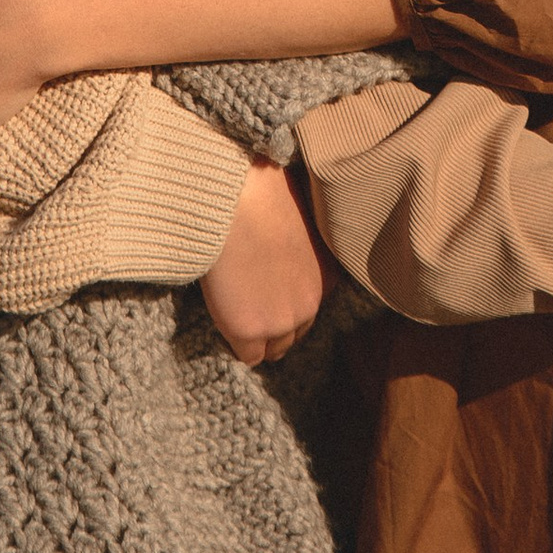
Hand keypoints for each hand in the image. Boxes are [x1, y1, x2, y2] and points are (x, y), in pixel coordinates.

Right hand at [201, 161, 330, 364]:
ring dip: (257, 337)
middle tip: (249, 308)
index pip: (308, 310)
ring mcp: (282, 321)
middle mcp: (311, 304)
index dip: (284, 304)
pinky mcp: (250, 331)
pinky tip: (225, 319)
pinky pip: (247, 356)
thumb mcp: (299, 224)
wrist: (238, 201)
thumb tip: (280, 254)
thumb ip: (297, 252)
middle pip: (294, 334)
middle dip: (274, 325)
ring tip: (236, 313)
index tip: (266, 295)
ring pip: (273, 350)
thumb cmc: (263, 197)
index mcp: (327, 278)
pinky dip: (235, 341)